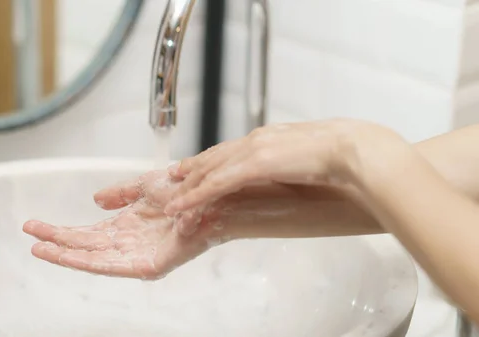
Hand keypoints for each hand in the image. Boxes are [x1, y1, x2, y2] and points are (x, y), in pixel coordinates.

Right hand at [22, 171, 227, 279]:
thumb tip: (96, 200)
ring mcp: (137, 256)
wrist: (212, 198)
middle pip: (84, 247)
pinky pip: (113, 267)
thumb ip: (120, 193)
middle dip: (56, 243)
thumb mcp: (145, 187)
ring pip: (93, 259)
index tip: (35, 226)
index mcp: (125, 226)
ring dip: (65, 255)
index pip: (85, 233)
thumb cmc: (186, 193)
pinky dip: (88, 262)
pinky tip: (67, 256)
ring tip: (40, 249)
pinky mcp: (150, 265)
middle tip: (30, 238)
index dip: (60, 231)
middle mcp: (129, 243)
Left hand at [164, 118, 400, 215]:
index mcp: (272, 137)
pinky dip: (197, 194)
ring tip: (172, 198)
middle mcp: (258, 139)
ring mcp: (254, 151)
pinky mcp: (255, 165)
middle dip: (192, 168)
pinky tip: (183, 205)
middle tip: (174, 177)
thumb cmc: (346, 153)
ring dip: (189, 185)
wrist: (357, 150)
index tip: (196, 166)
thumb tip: (297, 170)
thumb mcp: (313, 156)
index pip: (233, 148)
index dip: (212, 159)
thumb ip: (296, 160)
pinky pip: (217, 183)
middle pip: (215, 156)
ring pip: (210, 169)